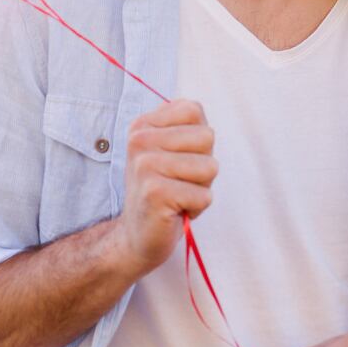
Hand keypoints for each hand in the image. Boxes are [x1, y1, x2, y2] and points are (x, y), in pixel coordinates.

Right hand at [109, 99, 216, 273]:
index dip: (198, 139)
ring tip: (178, 196)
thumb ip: (185, 126)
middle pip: (207, 136)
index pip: (193, 110)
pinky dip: (197, 208)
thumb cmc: (164, 191)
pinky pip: (204, 195)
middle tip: (179, 182)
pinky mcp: (154, 192)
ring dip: (201, 187)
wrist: (137, 235)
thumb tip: (195, 112)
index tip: (178, 159)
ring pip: (210, 166)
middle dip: (203, 165)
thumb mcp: (172, 151)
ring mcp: (144, 165)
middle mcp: (139, 140)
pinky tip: (175, 211)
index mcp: (142, 125)